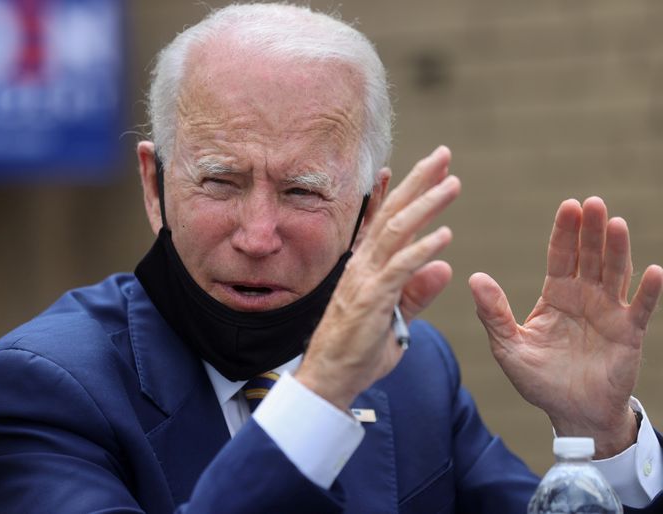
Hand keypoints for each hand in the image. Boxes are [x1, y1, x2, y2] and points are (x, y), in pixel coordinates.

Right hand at [297, 146, 460, 409]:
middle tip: (444, 155)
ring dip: (426, 206)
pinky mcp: (371, 299)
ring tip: (453, 184)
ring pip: (397, 232)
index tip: (427, 167)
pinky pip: (399, 269)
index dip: (406, 190)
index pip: (388, 220)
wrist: (330, 378)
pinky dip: (422, 250)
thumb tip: (444, 267)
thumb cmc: (359, 349)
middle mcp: (363, 265)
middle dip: (420, 182)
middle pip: (394, 214)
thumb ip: (418, 293)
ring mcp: (365, 280)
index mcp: (368, 266)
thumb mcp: (397, 318)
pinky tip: (444, 235)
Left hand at [470, 197, 662, 457]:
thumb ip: (493, 313)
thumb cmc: (539, 380)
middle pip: (589, 256)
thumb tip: (474, 277)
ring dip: (617, 249)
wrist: (572, 413)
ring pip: (615, 273)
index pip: (560, 256)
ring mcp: (608, 312)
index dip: (564, 232)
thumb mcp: (508, 347)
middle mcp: (584, 297)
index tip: (567, 206)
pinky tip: (652, 271)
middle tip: (592, 202)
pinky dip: (648, 290)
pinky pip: (640, 308)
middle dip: (590, 230)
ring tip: (616, 223)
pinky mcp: (628, 333)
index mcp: (556, 296)